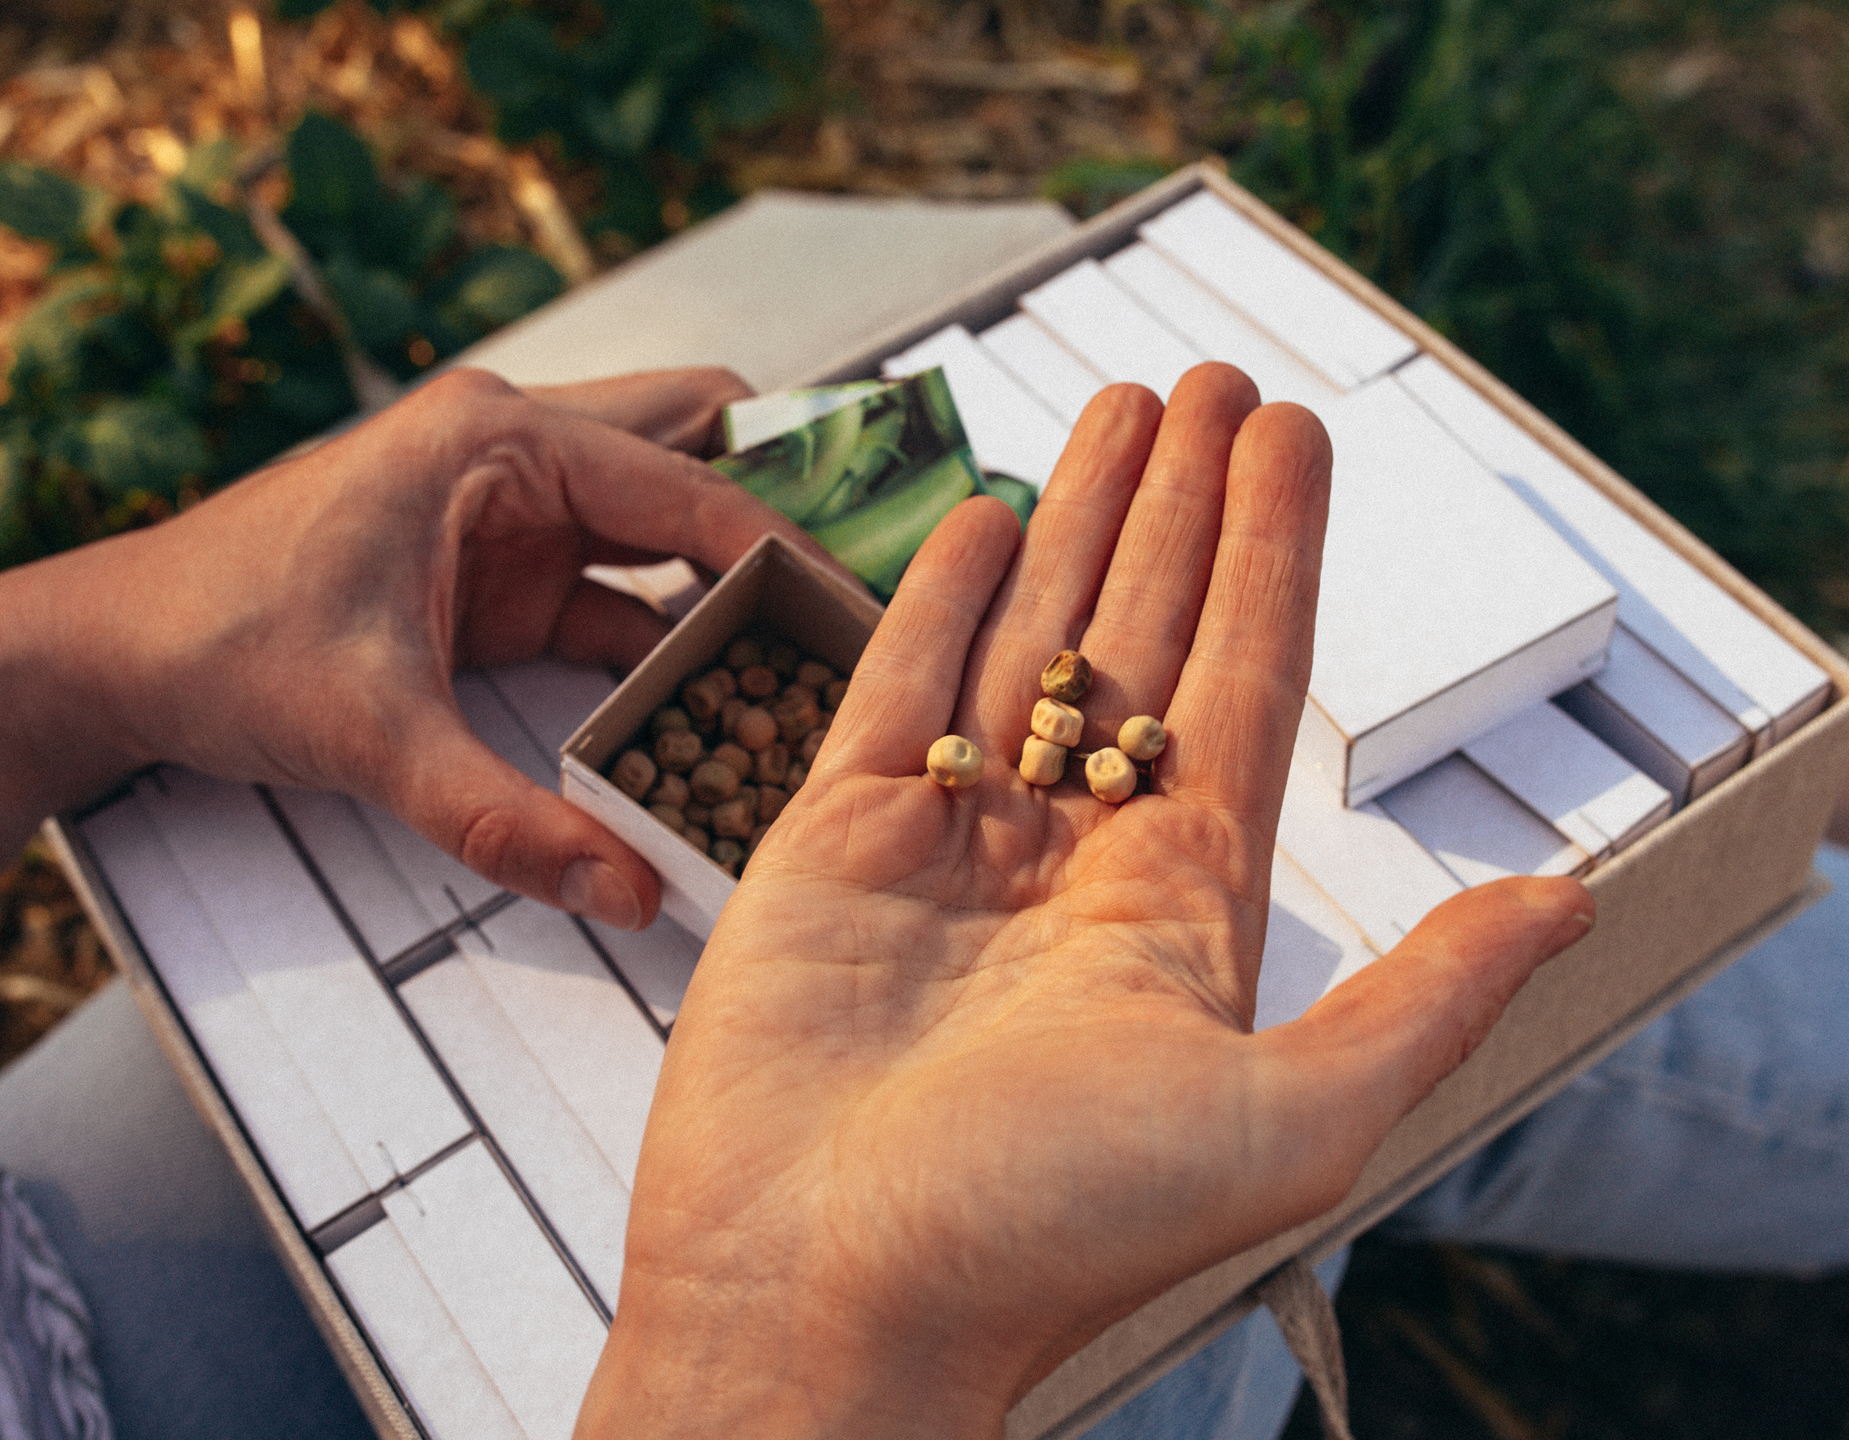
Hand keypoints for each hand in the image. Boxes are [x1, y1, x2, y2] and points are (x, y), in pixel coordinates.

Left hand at [0, 366, 818, 926]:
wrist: (116, 654)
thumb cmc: (218, 642)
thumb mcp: (373, 735)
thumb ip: (505, 818)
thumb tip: (625, 889)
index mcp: (497, 442)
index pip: (688, 487)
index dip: (788, 550)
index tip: (866, 605)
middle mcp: (517, 449)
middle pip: (699, 433)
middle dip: (788, 491)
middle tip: (870, 566)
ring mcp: (513, 504)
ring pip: (669, 503)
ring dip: (738, 561)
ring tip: (826, 626)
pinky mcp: (503, 566)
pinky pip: (622, 587)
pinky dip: (676, 630)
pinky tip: (728, 689)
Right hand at [577, 365, 1592, 1436]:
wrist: (823, 1296)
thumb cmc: (1047, 1234)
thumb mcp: (1285, 1121)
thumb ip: (1427, 997)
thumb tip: (1568, 906)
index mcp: (1180, 908)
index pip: (1240, 684)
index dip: (1273, 553)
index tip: (1289, 435)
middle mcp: (1071, 861)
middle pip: (1140, 636)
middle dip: (1180, 506)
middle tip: (1207, 380)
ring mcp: (950, 843)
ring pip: (1025, 640)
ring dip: (1074, 518)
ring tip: (1113, 404)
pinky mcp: (831, 844)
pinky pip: (893, 689)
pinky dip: (935, 597)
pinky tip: (980, 513)